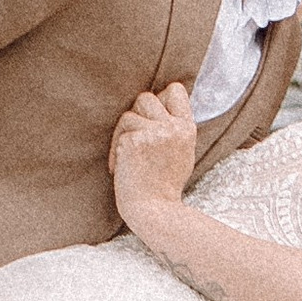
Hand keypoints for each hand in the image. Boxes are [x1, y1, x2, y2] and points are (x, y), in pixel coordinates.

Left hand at [110, 83, 197, 229]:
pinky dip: (115, 150)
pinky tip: (119, 168)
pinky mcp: (134, 141)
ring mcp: (154, 133)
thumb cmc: (164, 185)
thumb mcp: (182, 152)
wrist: (154, 210)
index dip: (160, 98)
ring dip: (122, 134)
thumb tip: (160, 102)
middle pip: (146, 97)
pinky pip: (119, 134)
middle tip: (134, 138)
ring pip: (128, 115)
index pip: (175, 90)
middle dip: (136, 115)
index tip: (152, 118)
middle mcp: (173, 127)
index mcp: (187, 128)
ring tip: (126, 155)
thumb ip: (174, 128)